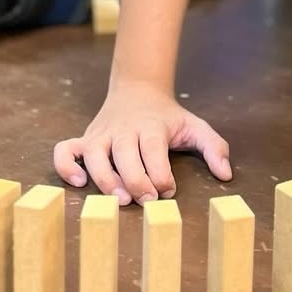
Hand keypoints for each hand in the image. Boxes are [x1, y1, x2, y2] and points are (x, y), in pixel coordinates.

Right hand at [54, 82, 231, 204]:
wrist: (138, 90)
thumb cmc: (168, 117)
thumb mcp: (196, 126)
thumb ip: (214, 148)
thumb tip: (226, 174)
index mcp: (151, 125)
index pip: (153, 149)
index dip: (160, 172)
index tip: (169, 190)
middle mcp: (124, 129)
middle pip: (125, 154)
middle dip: (136, 180)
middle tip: (148, 201)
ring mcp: (101, 134)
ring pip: (94, 154)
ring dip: (105, 178)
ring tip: (120, 199)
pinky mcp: (85, 139)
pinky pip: (65, 150)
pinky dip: (66, 165)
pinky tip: (79, 182)